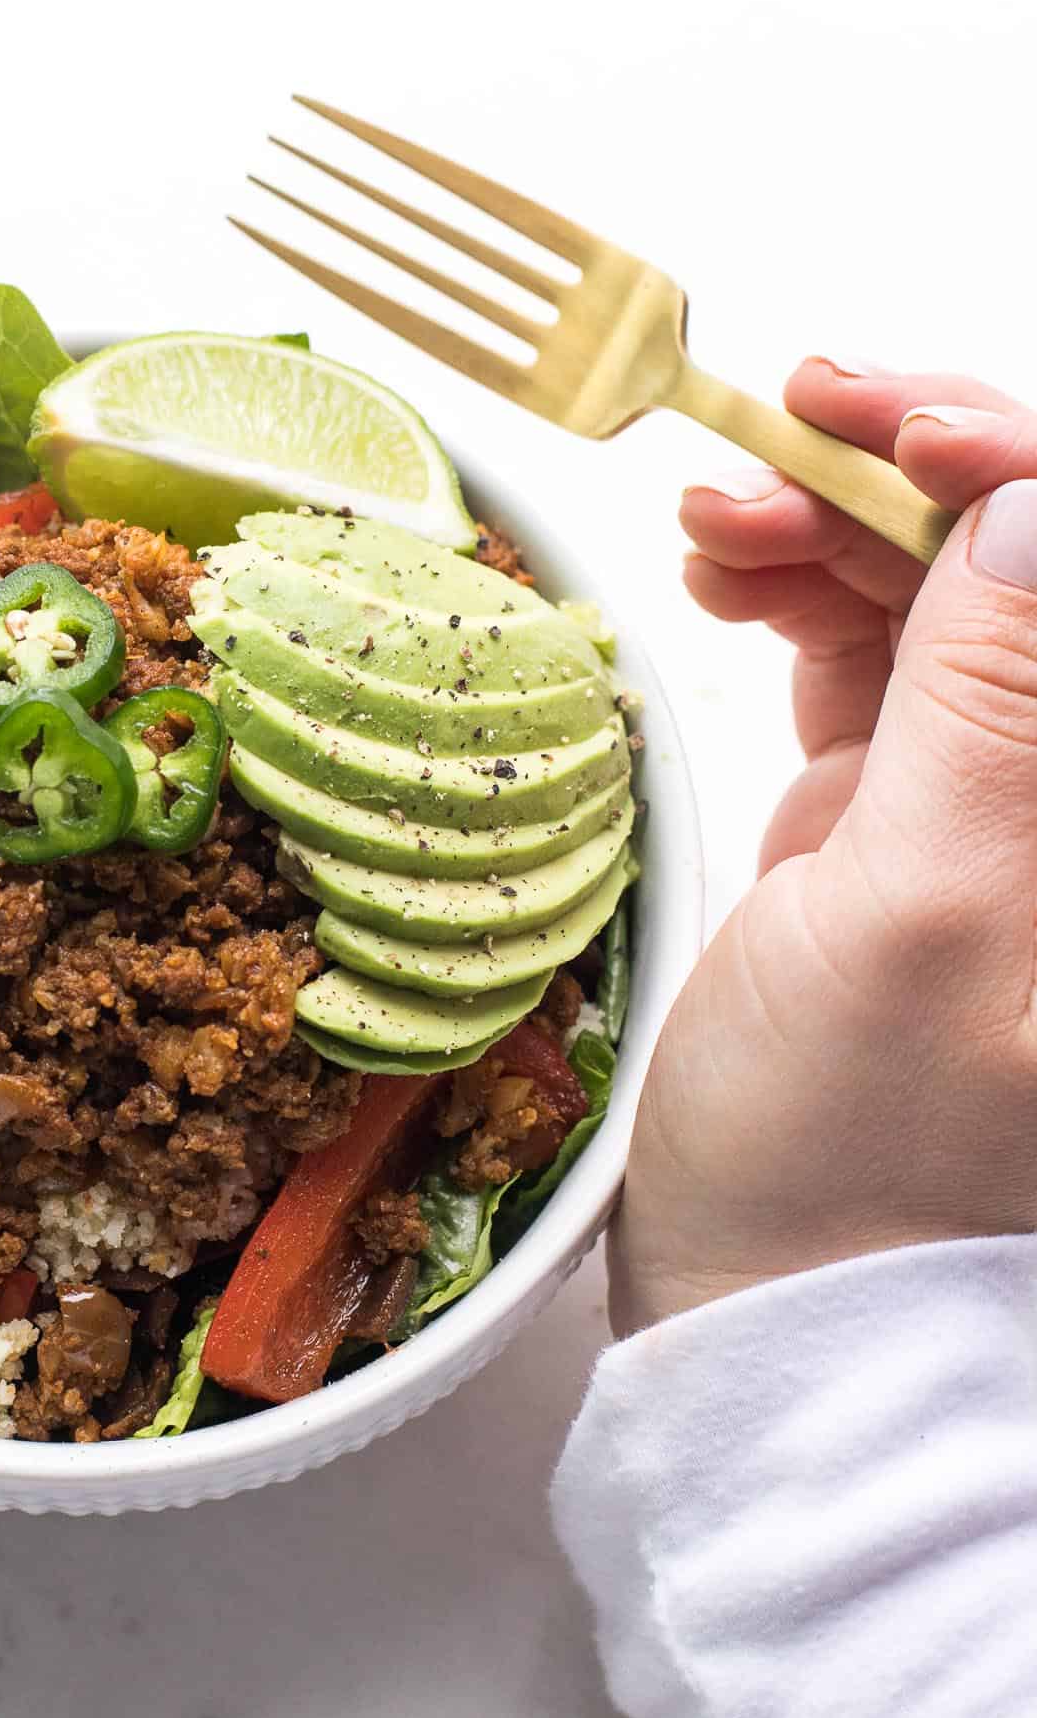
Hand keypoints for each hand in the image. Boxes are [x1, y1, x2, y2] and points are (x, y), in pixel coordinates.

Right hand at [613, 359, 1036, 1332]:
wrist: (769, 1298)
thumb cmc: (847, 1150)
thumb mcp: (918, 915)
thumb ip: (989, 704)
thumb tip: (1030, 507)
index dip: (1013, 463)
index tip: (883, 422)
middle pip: (1024, 561)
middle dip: (915, 466)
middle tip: (781, 420)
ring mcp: (990, 796)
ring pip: (942, 588)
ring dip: (835, 520)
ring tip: (711, 517)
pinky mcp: (901, 818)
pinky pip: (872, 655)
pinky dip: (801, 592)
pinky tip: (726, 574)